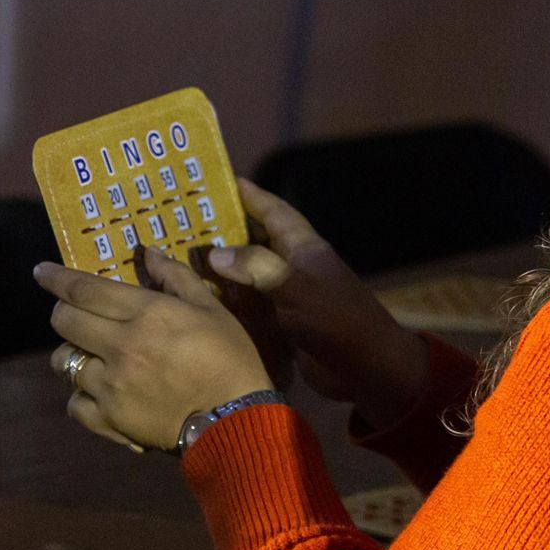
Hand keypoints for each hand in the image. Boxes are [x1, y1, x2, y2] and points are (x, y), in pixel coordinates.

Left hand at [35, 250, 273, 451]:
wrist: (236, 421)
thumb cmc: (231, 360)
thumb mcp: (213, 310)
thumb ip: (178, 278)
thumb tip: (149, 253)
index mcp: (147, 314)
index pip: (84, 289)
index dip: (56, 278)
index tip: (41, 272)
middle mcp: (121, 346)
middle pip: (64, 321)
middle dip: (64, 312)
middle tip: (76, 313)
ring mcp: (110, 385)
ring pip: (64, 362)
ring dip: (73, 354)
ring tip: (92, 356)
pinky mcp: (109, 419)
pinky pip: (74, 404)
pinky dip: (81, 396)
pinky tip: (99, 393)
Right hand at [206, 178, 427, 428]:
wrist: (366, 368)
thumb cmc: (337, 322)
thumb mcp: (298, 289)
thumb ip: (258, 268)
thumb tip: (216, 254)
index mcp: (304, 249)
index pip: (276, 212)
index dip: (252, 197)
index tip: (223, 181)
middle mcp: (294, 268)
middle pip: (256, 240)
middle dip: (226, 230)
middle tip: (185, 222)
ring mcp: (288, 296)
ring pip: (249, 273)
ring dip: (222, 267)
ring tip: (183, 258)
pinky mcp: (282, 323)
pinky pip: (250, 304)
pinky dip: (229, 300)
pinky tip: (202, 299)